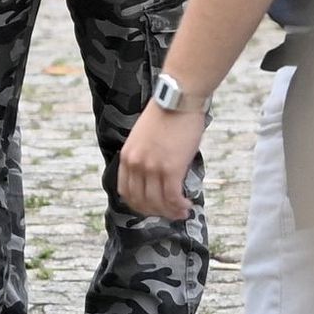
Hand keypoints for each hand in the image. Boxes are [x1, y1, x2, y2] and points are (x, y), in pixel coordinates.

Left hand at [113, 91, 208, 222]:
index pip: (126, 192)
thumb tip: (157, 177)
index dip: (139, 205)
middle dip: (156, 212)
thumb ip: (145, 157)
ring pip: (157, 202)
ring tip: (182, 212)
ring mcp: (152, 168)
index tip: (152, 208)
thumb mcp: (144, 138)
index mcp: (127, 157)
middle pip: (141, 201)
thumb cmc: (167, 115)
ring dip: (170, 212)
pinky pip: (172, 196)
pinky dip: (179, 206)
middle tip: (170, 214)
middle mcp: (136, 164)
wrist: (178, 99)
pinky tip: (187, 206)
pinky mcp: (170, 168)